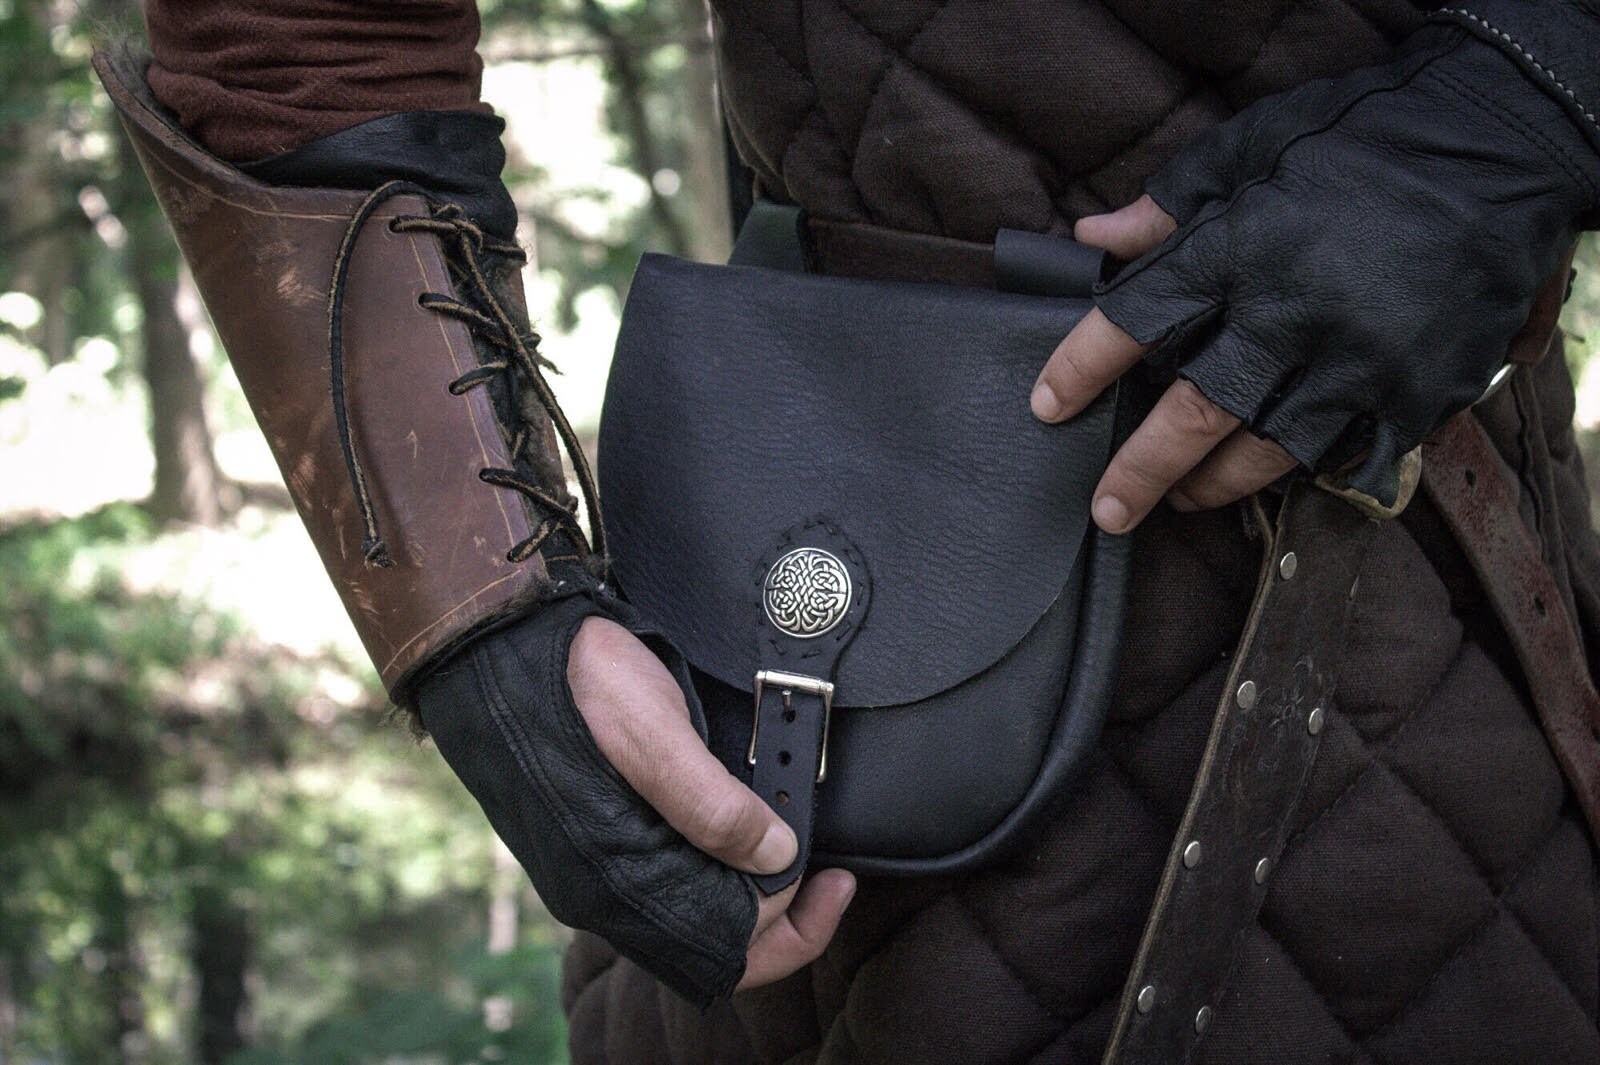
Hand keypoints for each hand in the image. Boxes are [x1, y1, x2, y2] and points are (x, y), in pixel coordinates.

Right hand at [416, 589, 852, 1007]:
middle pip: (712, 935)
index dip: (792, 925)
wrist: (500, 643)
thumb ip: (713, 804)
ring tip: (796, 845)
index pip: (723, 949)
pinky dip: (718, 860)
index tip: (834, 880)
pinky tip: (745, 827)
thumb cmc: (573, 682)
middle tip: (831, 869)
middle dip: (778, 908)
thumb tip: (777, 858)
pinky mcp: (599, 833)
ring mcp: (599, 863)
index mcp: (614, 881)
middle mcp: (604, 889)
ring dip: (750, 885)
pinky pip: (672, 872)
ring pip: (695, 904)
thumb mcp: (654, 732)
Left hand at [1031, 23, 1597, 529]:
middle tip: (1107, 509)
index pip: (1137, 320)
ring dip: (1215, 484)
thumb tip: (1092, 235)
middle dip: (1141, 469)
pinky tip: (1276, 475)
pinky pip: (1351, 455)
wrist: (1505, 142)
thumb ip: (1169, 204)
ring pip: (1268, 450)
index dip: (1082, 367)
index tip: (1047, 405)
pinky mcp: (1419, 388)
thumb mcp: (1253, 146)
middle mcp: (1296, 312)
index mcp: (1243, 246)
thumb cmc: (1367, 137)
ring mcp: (1361, 359)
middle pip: (1197, 413)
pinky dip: (1306, 472)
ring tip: (1183, 497)